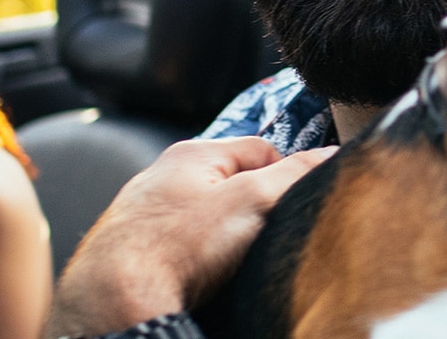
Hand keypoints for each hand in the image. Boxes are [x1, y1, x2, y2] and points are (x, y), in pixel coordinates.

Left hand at [45, 138, 334, 336]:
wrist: (115, 297)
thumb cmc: (178, 245)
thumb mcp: (252, 201)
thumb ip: (295, 174)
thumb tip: (331, 154)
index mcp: (192, 153)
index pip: (261, 148)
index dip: (288, 174)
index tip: (297, 205)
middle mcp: (163, 177)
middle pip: (230, 184)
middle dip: (253, 209)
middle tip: (266, 237)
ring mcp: (145, 214)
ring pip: (204, 218)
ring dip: (223, 237)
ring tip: (232, 262)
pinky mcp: (135, 249)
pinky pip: (181, 246)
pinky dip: (197, 259)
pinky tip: (202, 277)